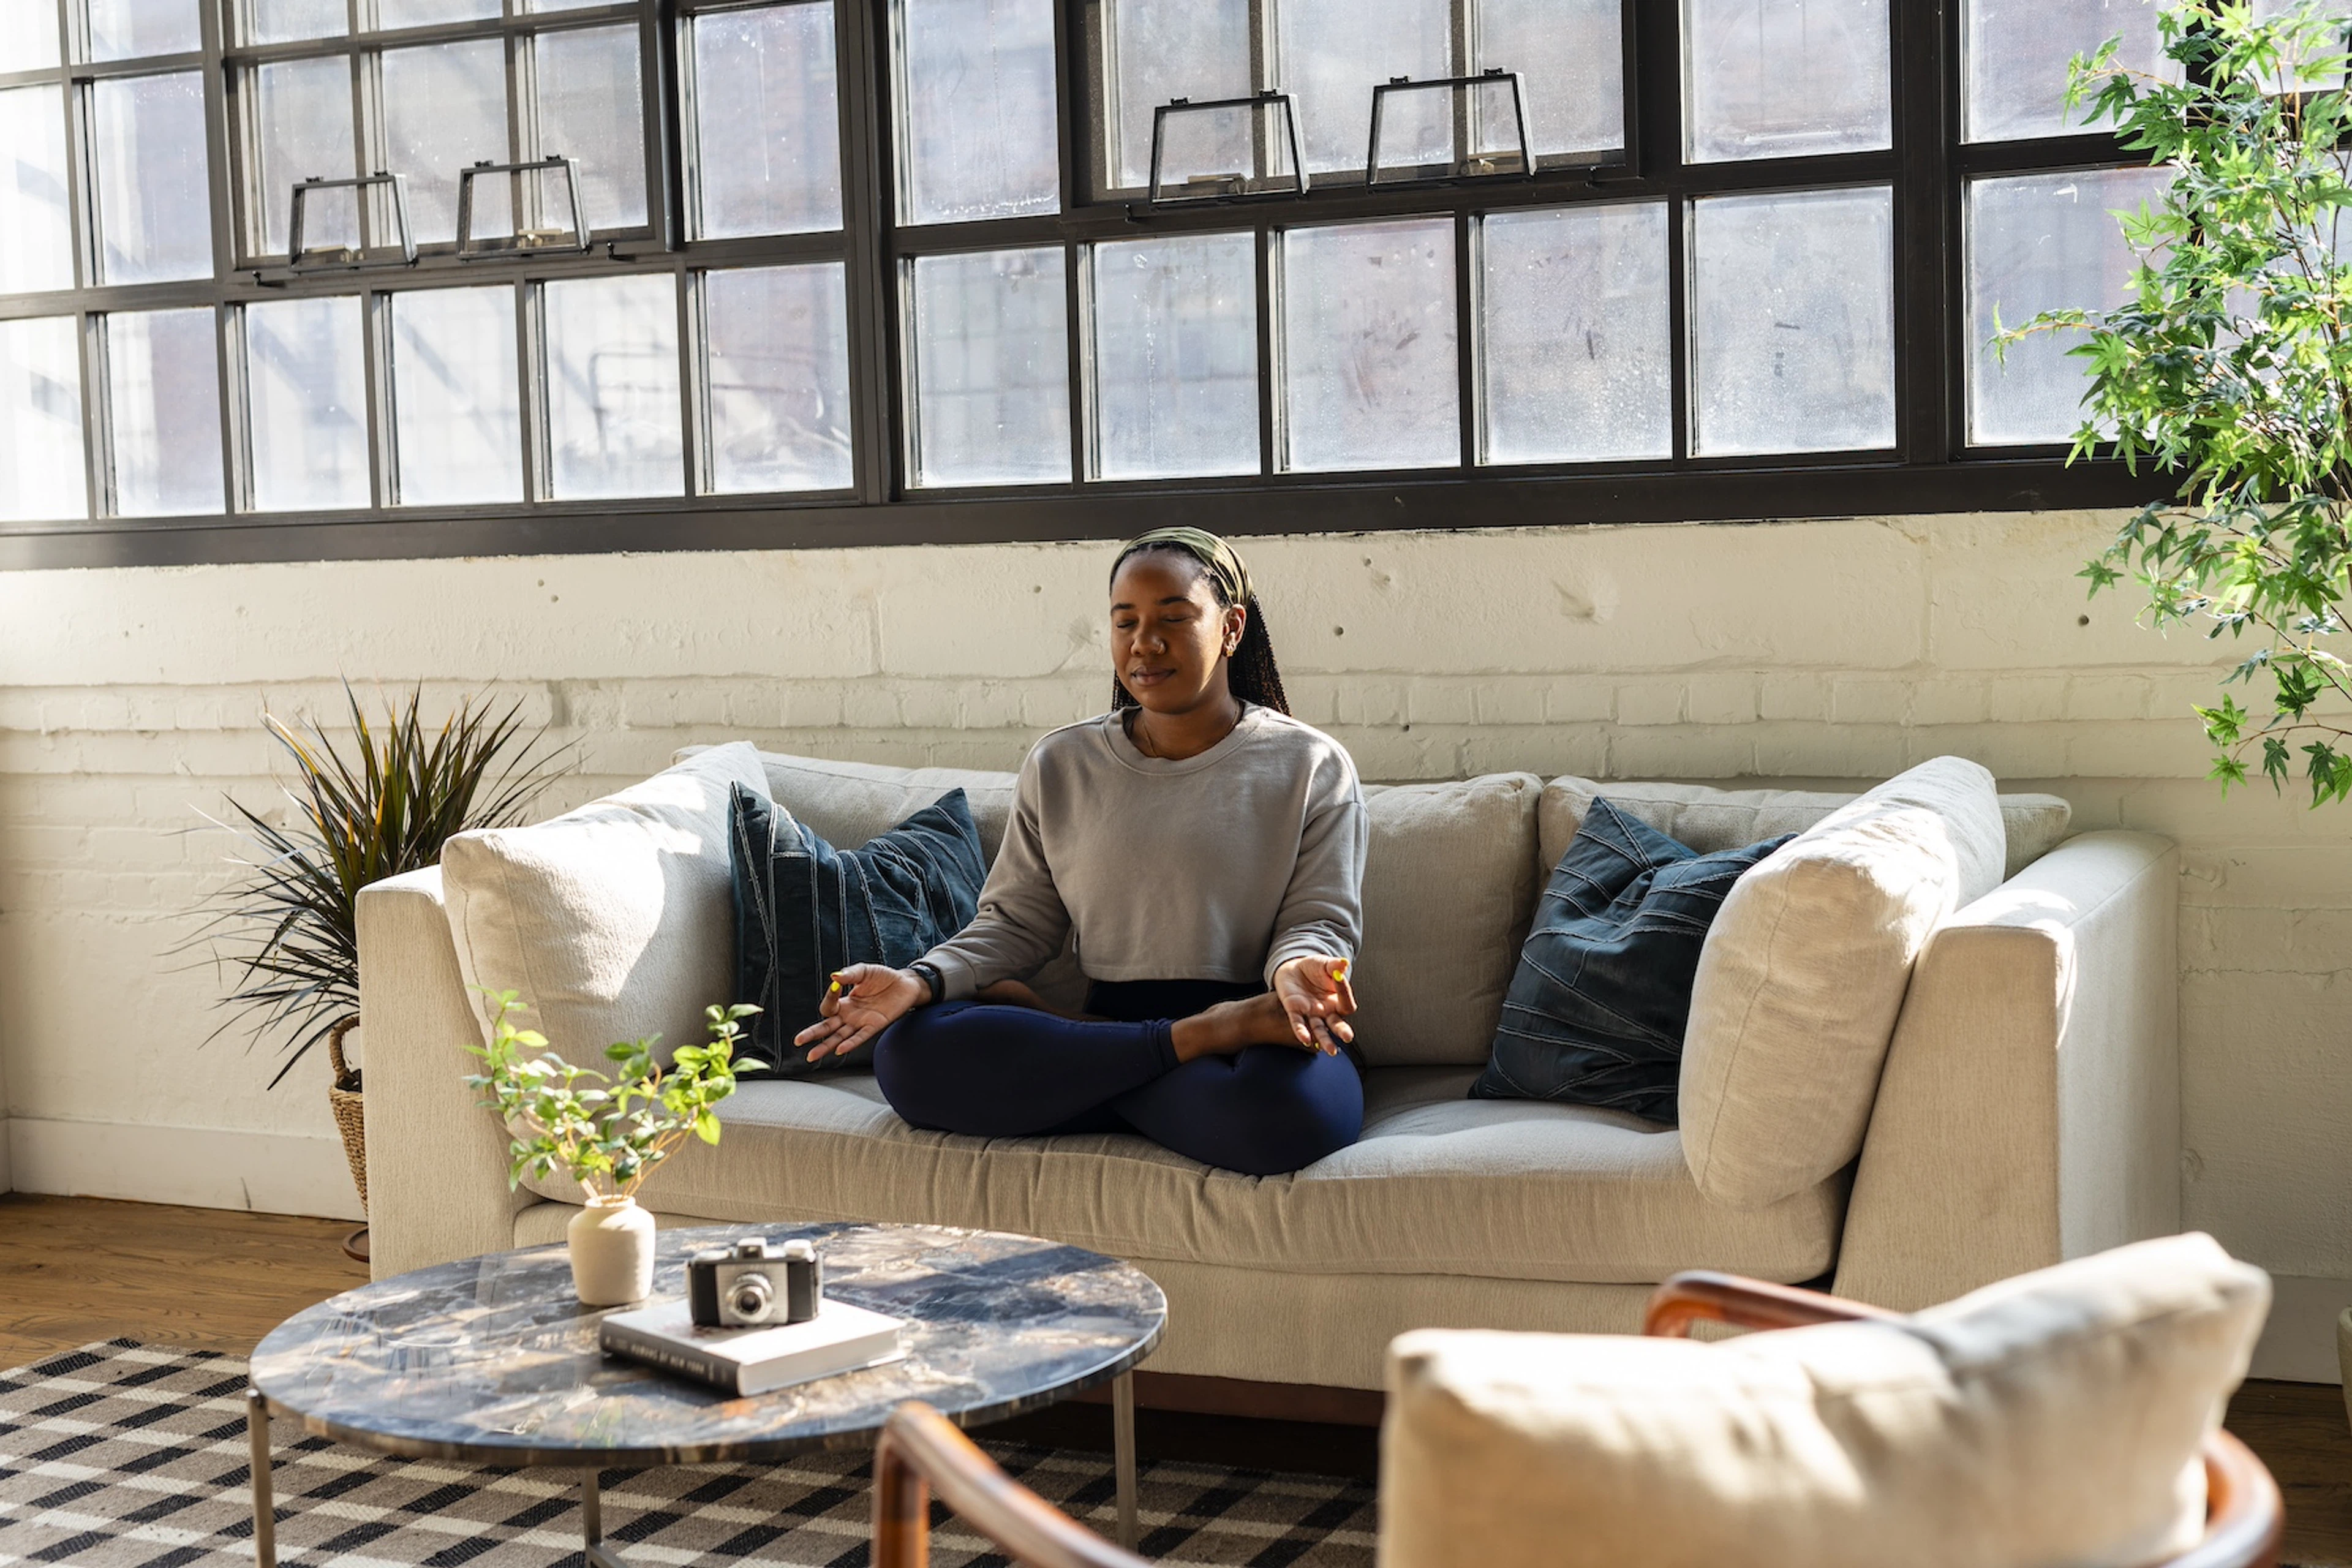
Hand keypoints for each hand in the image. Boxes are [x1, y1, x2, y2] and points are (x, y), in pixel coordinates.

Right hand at [793, 964, 926, 1061]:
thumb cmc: (884, 977)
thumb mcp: (864, 971)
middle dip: (812, 1034)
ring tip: (811, 1055)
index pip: (828, 1006)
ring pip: (839, 1037)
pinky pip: (860, 1037)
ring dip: (826, 1046)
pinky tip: (839, 1049)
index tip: (835, 985)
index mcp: (845, 1002)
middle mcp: (850, 1015)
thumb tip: (834, 977)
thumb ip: (850, 974)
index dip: (829, 997)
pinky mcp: (875, 1025)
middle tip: (798, 1041)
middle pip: (827, 1027)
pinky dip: (850, 1043)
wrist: (906, 983)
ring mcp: (861, 1022)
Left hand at [1272, 955, 1356, 1055]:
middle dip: (1342, 1030)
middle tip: (1347, 1037)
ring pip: (1319, 1029)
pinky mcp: (1295, 1011)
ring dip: (1324, 1039)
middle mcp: (1326, 1010)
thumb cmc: (1313, 968)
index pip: (1346, 1004)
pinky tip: (1305, 1039)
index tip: (1338, 976)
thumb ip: (1334, 966)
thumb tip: (1344, 963)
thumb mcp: (1324, 964)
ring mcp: (1311, 1013)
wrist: (1293, 968)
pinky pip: (1298, 1023)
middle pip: (1336, 1024)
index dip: (1345, 991)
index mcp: (1337, 1000)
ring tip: (1330, 1050)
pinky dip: (1301, 1031)